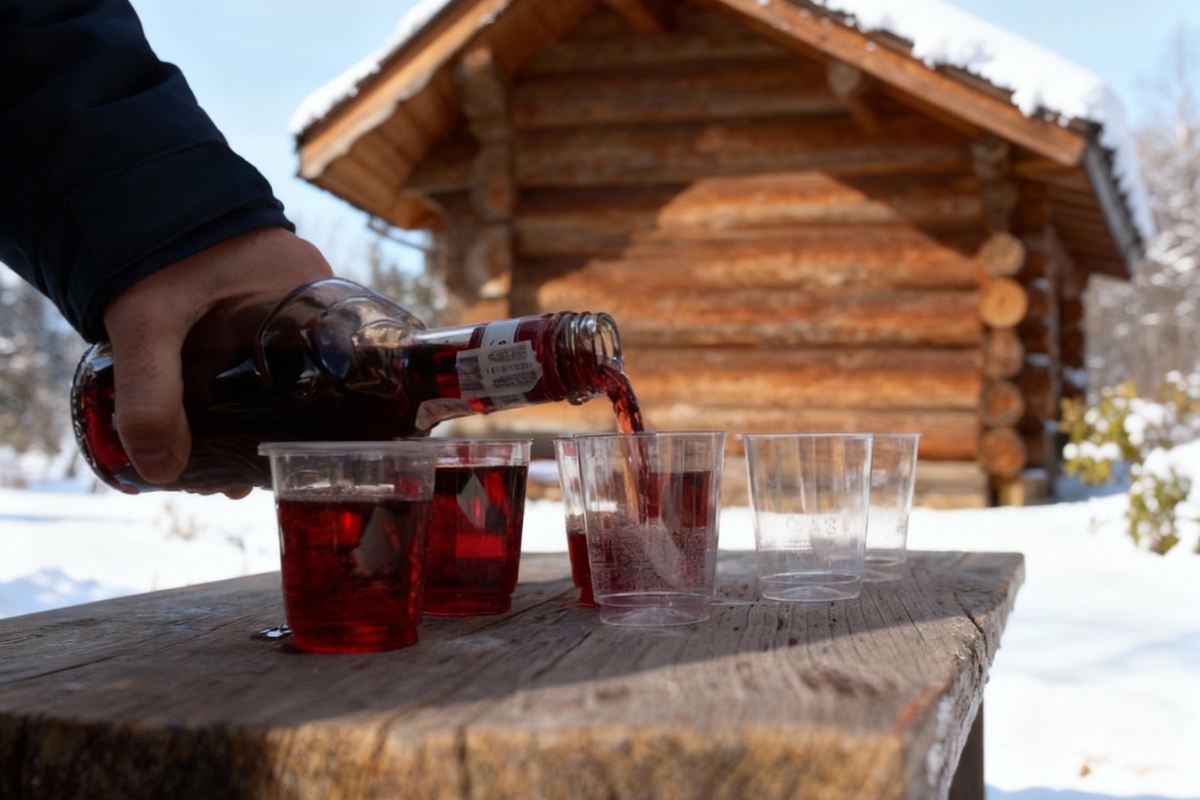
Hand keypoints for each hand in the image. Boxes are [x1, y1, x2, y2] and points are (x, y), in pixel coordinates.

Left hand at [102, 227, 333, 495]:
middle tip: (240, 479)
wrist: (124, 185)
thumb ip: (150, 392)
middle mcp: (311, 298)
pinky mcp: (255, 300)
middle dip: (278, 435)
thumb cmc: (153, 244)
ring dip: (257, 417)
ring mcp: (285, 298)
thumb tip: (161, 470)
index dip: (317, 428)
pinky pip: (264, 355)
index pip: (341, 374)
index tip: (279, 466)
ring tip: (222, 465)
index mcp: (314, 297)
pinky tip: (213, 422)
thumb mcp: (149, 322)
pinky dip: (244, 388)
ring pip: (285, 374)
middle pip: (311, 384)